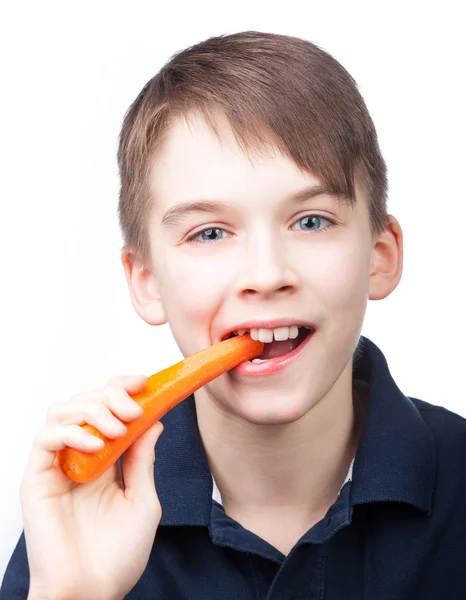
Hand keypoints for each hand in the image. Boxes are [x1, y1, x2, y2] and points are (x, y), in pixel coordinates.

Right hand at [20, 375, 163, 599]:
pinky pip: (46, 438)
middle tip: (132, 409)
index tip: (144, 382)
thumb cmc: (117, 556)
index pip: (107, 408)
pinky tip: (94, 447)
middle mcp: (80, 456)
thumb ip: (143, 461)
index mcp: (105, 459)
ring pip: (63, 411)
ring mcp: (57, 465)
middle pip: (86, 401)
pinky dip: (72, 433)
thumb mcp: (143, 501)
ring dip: (93, 410)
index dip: (122, 388)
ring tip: (116, 429)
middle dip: (111, 395)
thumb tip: (154, 421)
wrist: (92, 594)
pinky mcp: (37, 479)